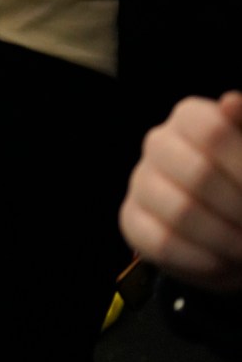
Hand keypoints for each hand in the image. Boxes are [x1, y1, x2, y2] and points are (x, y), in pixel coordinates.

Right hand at [120, 92, 241, 291]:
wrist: (231, 226)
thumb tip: (232, 102)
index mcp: (190, 116)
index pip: (212, 131)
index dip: (241, 164)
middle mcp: (158, 143)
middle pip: (197, 175)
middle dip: (238, 208)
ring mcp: (140, 181)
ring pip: (180, 212)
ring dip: (225, 238)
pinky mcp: (131, 220)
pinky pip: (162, 244)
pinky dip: (201, 259)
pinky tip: (221, 259)